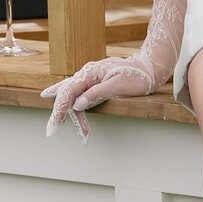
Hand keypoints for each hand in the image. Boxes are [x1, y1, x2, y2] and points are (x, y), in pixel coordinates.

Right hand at [41, 54, 156, 140]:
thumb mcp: (118, 85)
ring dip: (74, 115)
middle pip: (68, 95)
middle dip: (60, 114)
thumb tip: (77, 104)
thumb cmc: (137, 75)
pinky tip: (63, 109)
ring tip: (83, 133)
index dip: (59, 108)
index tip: (54, 125)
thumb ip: (97, 93)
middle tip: (53, 131)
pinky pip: (79, 95)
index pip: (68, 91)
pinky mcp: (95, 85)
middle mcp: (87, 74)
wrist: (149, 68)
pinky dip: (75, 107)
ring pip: (74, 97)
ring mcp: (90, 79)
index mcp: (90, 72)